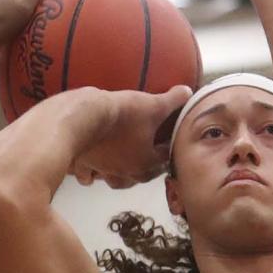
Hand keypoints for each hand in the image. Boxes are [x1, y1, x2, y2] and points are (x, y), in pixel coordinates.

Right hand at [67, 85, 191, 188]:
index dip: (170, 146)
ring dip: (122, 174)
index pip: (165, 159)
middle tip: (153, 154)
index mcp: (145, 164)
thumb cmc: (122, 116)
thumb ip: (172, 101)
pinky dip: (91, 174)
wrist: (83, 117)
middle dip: (149, 166)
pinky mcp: (85, 165)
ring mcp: (104, 171)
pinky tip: (91, 173)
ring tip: (125, 164)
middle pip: (142, 175)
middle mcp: (126, 173)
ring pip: (116, 180)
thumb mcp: (153, 105)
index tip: (172, 138)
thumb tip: (188, 92)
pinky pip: (88, 175)